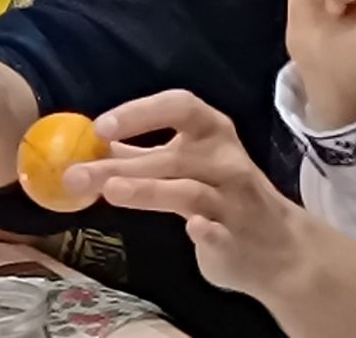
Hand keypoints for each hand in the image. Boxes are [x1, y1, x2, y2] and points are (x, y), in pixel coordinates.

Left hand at [73, 92, 355, 337]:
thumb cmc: (222, 196)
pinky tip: (193, 230)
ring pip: (189, 191)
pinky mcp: (236, 239)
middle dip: (119, 164)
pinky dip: (206, 230)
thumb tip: (84, 144)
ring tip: (111, 191)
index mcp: (211, 132)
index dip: (140, 112)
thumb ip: (138, 154)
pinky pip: (220, 232)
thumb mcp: (184, 166)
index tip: (101, 126)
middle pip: (170, 155)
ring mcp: (232, 200)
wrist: (280, 249)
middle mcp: (225, 160)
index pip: (179, 107)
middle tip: (76, 173)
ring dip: (149, 190)